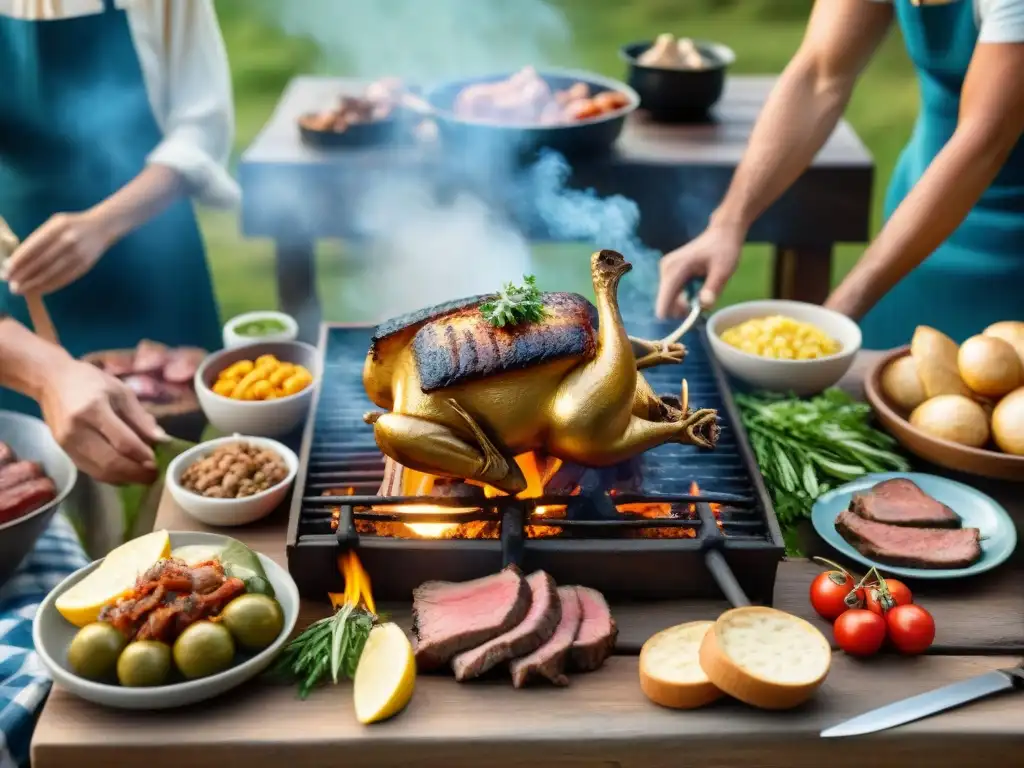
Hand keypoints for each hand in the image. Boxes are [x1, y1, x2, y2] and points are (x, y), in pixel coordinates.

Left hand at [1, 211, 112, 295]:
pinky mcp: (85, 265)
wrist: (103, 227)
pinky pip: (64, 278)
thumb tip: (18, 260)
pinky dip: (50, 286)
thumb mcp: (55, 223)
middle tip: (11, 285)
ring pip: (52, 273)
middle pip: (41, 262)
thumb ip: (40, 237)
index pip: (34, 247)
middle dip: (24, 275)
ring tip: (21, 290)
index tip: (7, 271)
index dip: (19, 261)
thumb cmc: (73, 224)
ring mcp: (78, 254)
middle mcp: (68, 241)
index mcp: (57, 227)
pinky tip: (39, 290)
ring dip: (34, 284)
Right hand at [39, 358, 165, 485]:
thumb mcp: (121, 392)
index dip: (143, 456)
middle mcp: (77, 430)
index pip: (123, 441)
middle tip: (154, 476)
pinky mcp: (64, 452)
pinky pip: (90, 470)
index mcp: (94, 410)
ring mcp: (68, 443)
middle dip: (136, 474)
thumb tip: (161, 440)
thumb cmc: (91, 382)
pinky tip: (125, 474)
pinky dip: (111, 476)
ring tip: (143, 477)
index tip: (158, 462)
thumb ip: (140, 417)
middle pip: (110, 462)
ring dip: (124, 479)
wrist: (52, 382)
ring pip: (99, 471)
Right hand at [655, 225, 744, 318]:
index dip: (676, 316)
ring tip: (704, 292)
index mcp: (675, 269)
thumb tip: (704, 305)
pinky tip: (698, 287)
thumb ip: (713, 288)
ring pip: (669, 299)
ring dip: (686, 303)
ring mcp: (665, 270)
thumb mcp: (723, 270)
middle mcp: (665, 270)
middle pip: (666, 304)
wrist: (723, 232)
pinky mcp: (669, 271)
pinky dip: (685, 296)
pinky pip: (673, 292)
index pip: (663, 303)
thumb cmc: (724, 249)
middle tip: (704, 301)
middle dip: (684, 309)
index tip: (695, 315)